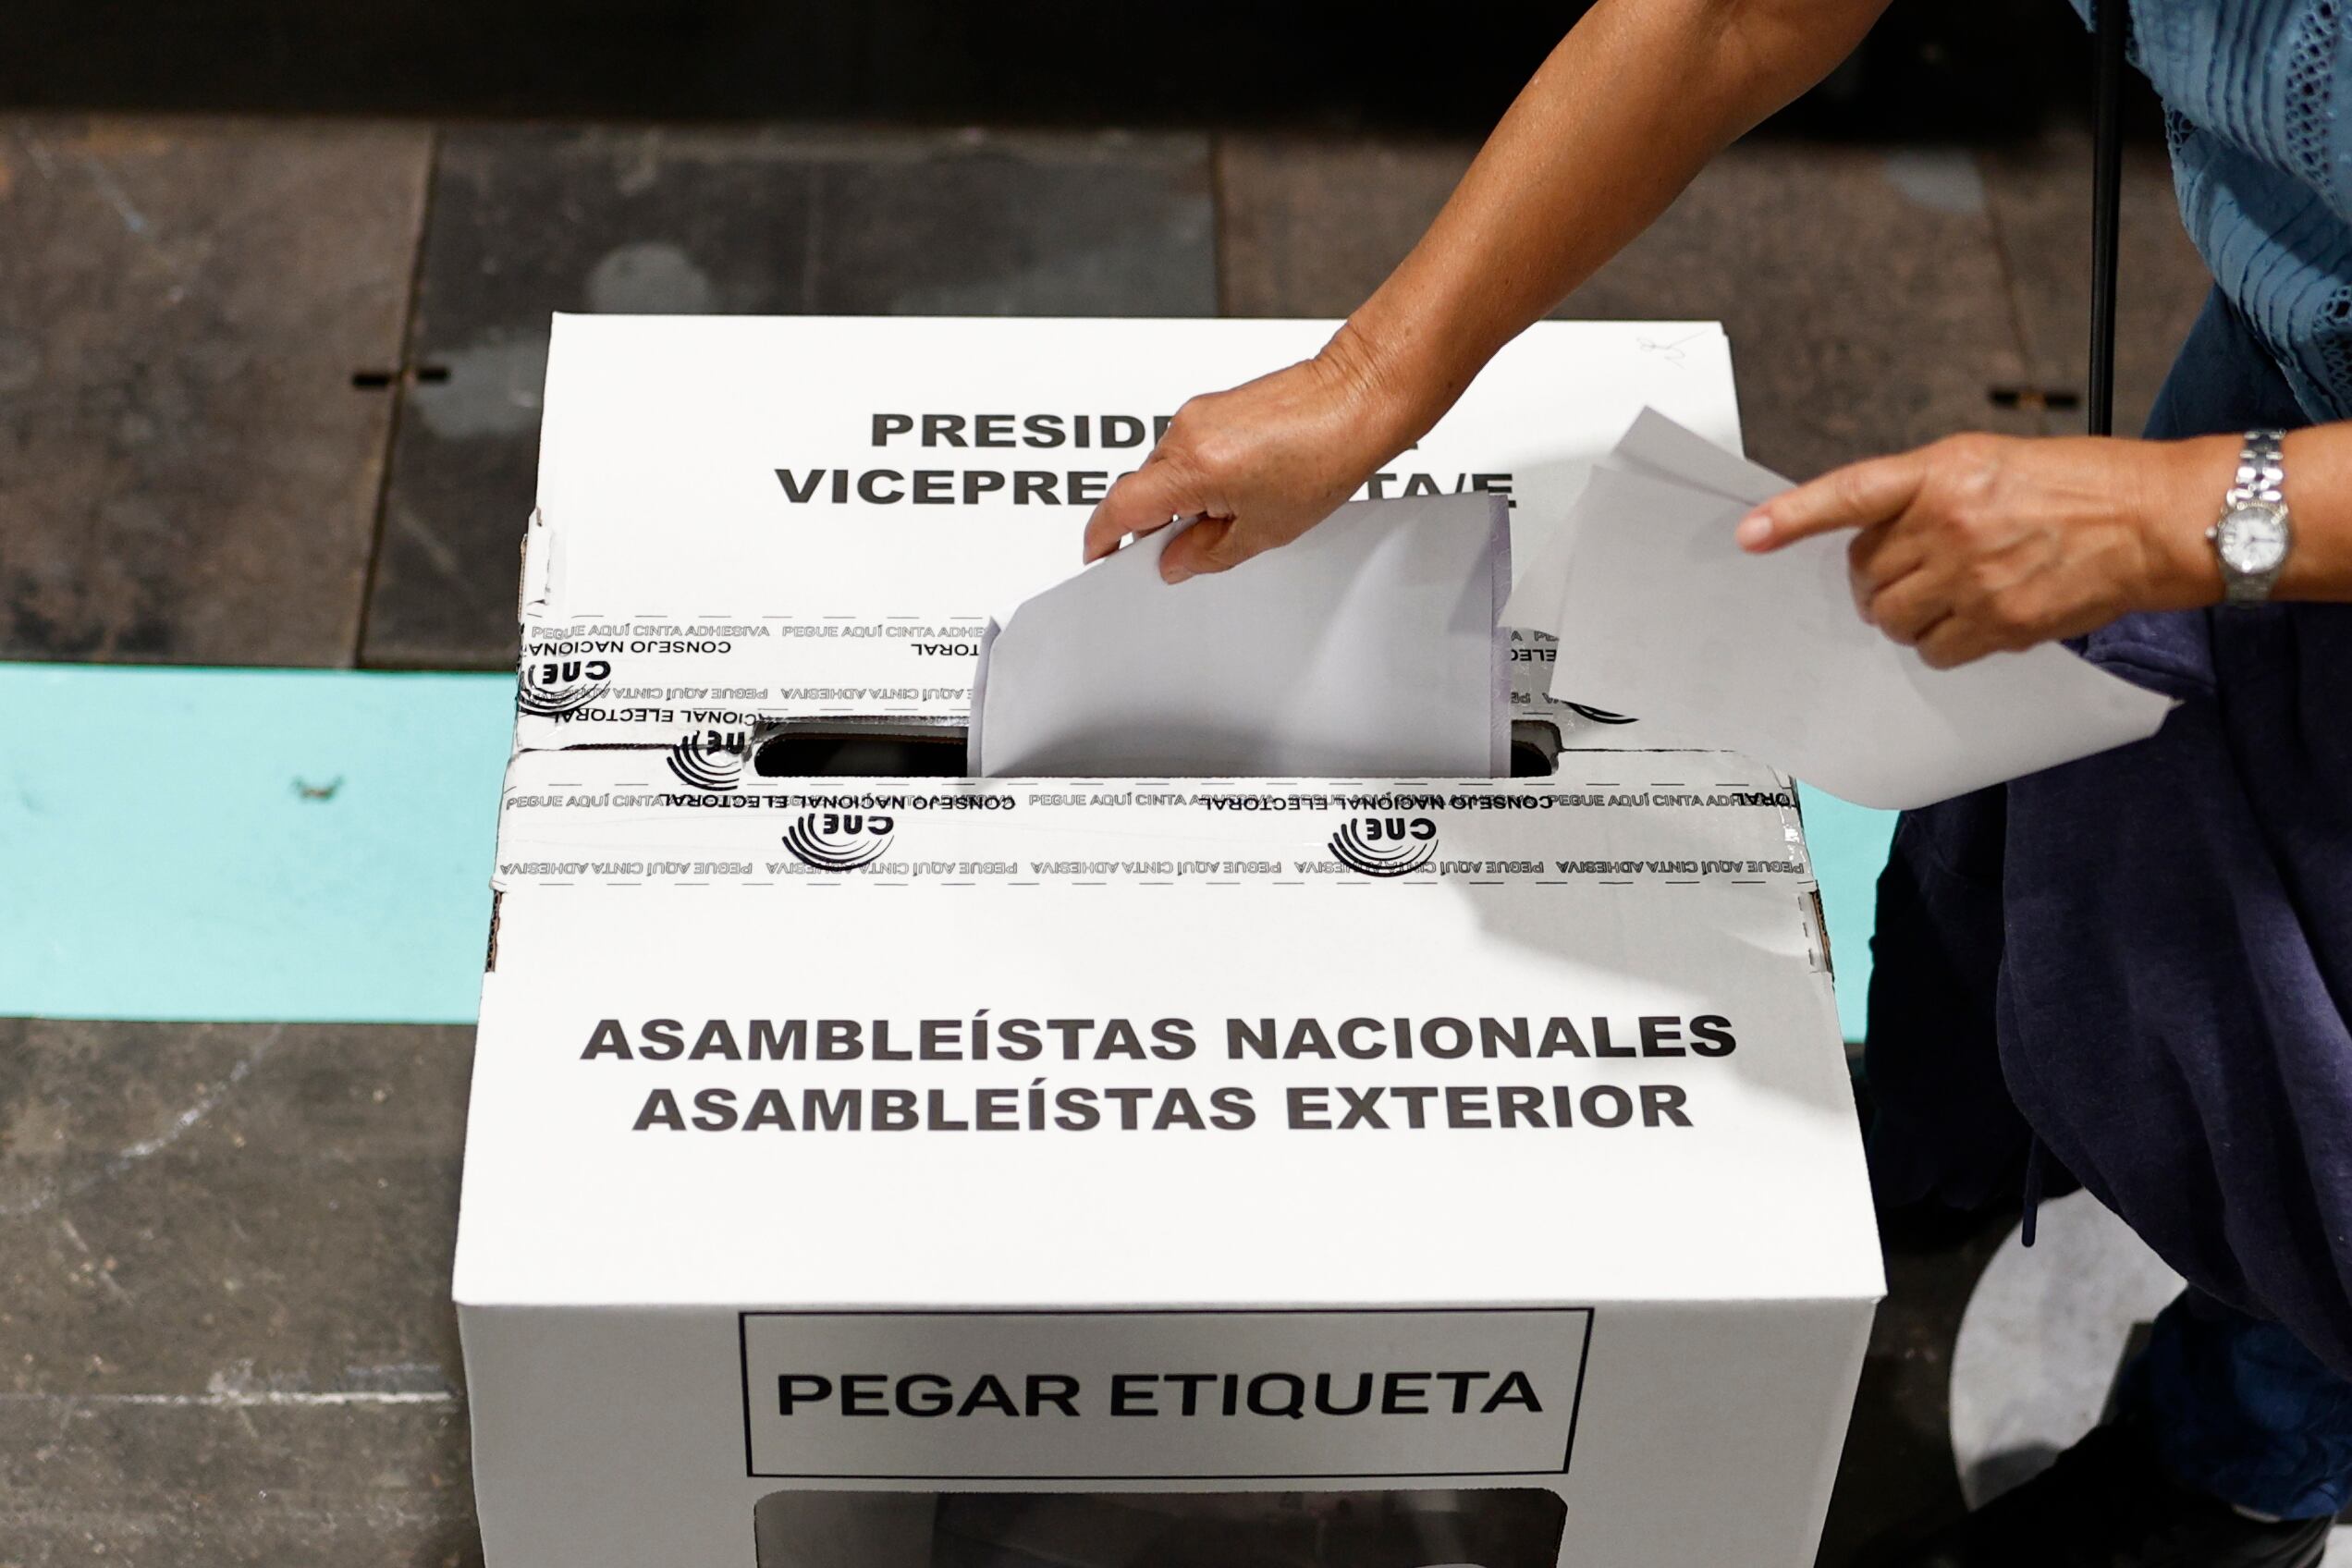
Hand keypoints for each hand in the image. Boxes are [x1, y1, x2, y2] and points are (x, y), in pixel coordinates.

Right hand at [1082, 327, 1422, 582]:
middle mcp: (1186, 433)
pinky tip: (1241, 487)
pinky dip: (1201, 474)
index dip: (1103, 539)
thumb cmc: (1327, 455)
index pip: (1120, 508)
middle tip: (1189, 550)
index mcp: (1191, 468)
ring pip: (1167, 469)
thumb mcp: (1265, 529)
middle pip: (1142, 489)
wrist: (1359, 399)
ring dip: (1184, 497)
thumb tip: (1176, 563)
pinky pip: (1189, 448)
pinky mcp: (1216, 404)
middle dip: (1156, 524)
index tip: (1100, 556)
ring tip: (1236, 513)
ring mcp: (1199, 413)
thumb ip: (1209, 553)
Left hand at [1733, 432, 2230, 667]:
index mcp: (1944, 470)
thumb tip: (1874, 538)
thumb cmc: (2079, 486)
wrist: (2154, 520)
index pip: (1852, 493)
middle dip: (1875, 581)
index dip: (1794, 515)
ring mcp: (1974, 575)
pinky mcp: (2001, 621)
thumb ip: (1927, 493)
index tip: (1750, 534)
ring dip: (1901, 616)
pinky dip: (1939, 644)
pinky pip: (1933, 652)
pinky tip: (1969, 620)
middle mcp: (1951, 521)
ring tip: (1940, 597)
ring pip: (1891, 618)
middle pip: (1865, 573)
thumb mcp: (1991, 462)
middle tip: (1907, 574)